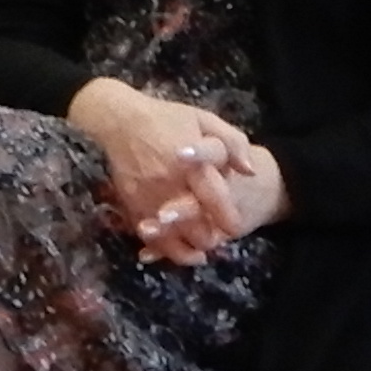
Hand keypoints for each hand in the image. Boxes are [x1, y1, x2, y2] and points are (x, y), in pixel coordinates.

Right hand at [88, 88, 279, 260]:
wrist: (120, 121)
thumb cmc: (166, 119)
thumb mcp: (205, 120)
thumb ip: (233, 144)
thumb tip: (250, 171)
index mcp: (193, 167)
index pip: (217, 203)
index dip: (229, 220)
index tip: (235, 226)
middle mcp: (171, 188)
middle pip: (196, 230)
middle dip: (211, 239)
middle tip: (217, 237)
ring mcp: (149, 201)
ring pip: (174, 242)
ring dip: (189, 250)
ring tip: (200, 251)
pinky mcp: (132, 208)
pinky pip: (151, 239)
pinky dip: (165, 248)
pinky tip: (176, 246)